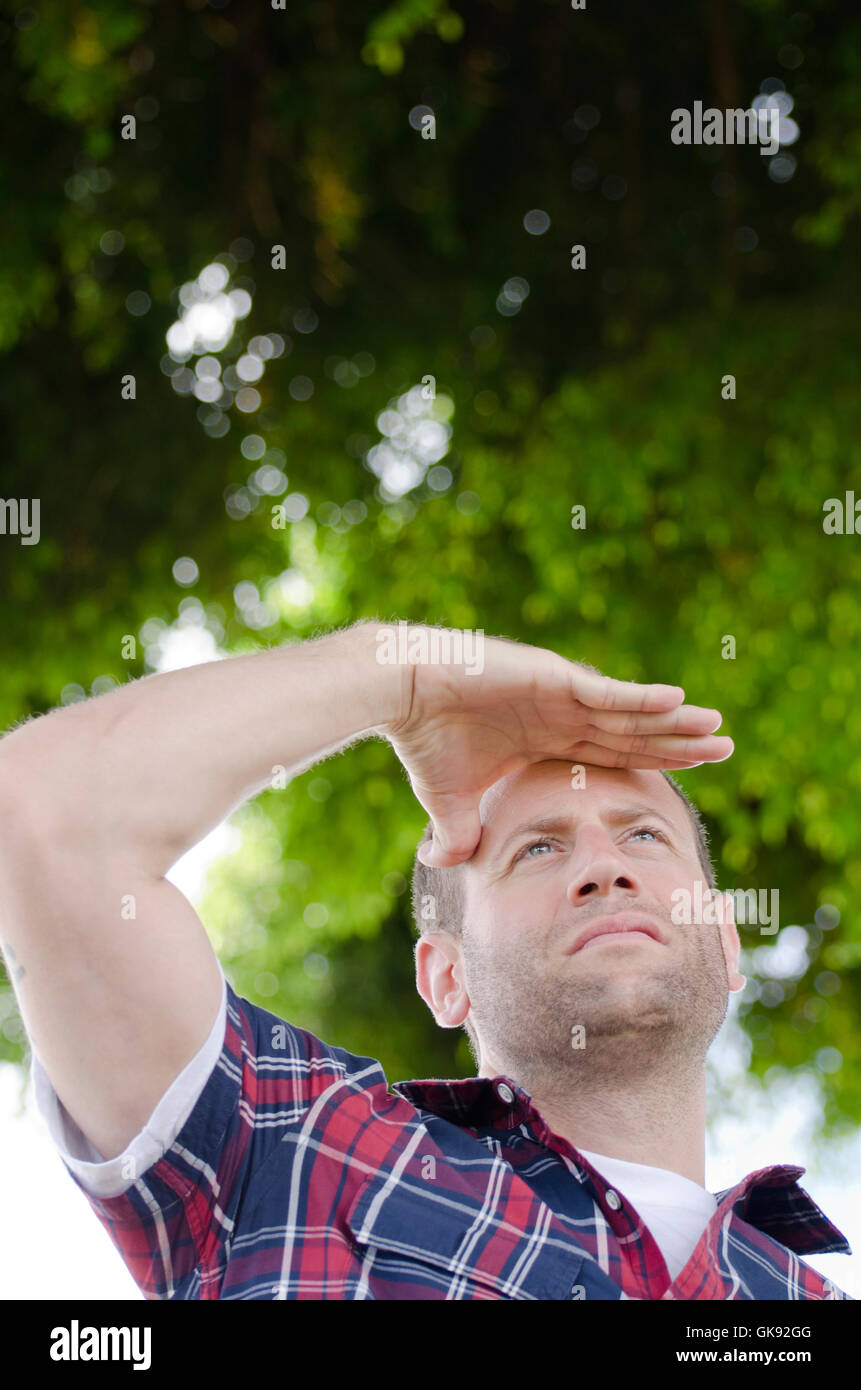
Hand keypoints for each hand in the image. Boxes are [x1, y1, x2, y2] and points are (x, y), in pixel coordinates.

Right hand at [382, 624, 732, 866]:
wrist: (400, 694)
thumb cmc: (424, 739)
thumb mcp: (450, 800)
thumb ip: (459, 832)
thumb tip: (442, 863)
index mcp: (551, 738)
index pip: (616, 753)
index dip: (655, 762)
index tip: (694, 770)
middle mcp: (565, 714)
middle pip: (635, 733)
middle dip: (680, 742)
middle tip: (725, 748)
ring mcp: (563, 694)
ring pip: (631, 713)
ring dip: (675, 722)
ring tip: (716, 728)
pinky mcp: (553, 679)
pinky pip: (606, 694)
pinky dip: (642, 699)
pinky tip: (678, 702)